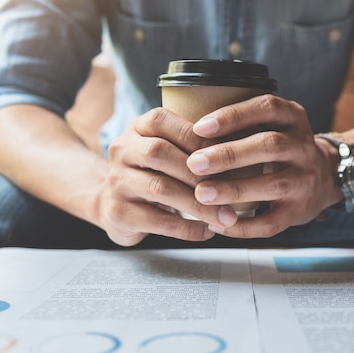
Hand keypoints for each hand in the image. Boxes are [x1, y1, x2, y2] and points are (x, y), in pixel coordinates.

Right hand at [99, 107, 238, 245]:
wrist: (111, 203)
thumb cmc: (153, 173)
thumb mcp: (168, 149)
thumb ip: (194, 145)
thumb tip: (242, 148)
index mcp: (137, 128)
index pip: (162, 121)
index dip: (194, 135)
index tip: (225, 151)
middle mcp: (122, 150)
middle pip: (159, 153)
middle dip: (198, 172)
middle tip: (231, 188)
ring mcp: (117, 182)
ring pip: (160, 189)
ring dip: (199, 204)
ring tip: (226, 216)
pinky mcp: (118, 213)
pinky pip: (157, 220)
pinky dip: (187, 228)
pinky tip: (207, 230)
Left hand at [186, 94, 338, 238]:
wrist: (323, 177)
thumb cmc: (280, 148)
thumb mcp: (271, 124)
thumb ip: (241, 122)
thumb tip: (186, 126)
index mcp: (293, 118)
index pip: (267, 108)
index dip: (234, 116)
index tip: (200, 127)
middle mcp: (303, 146)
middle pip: (270, 146)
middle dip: (229, 155)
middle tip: (195, 163)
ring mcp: (305, 180)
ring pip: (272, 184)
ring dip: (234, 189)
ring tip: (202, 194)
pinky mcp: (300, 210)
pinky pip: (272, 222)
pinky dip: (243, 226)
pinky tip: (218, 224)